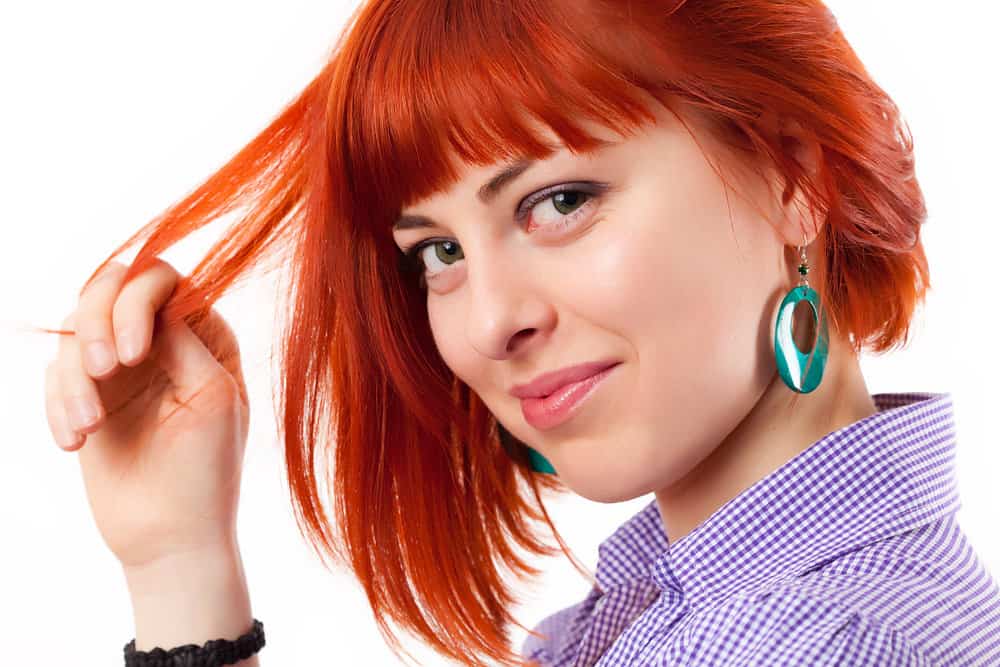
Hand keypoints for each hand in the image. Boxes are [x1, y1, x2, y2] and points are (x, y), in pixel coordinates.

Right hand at [43, 258, 250, 570]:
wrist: (171, 538)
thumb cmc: (207, 469)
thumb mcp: (212, 395)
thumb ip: (184, 339)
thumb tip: (149, 296)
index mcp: (206, 335)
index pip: (162, 280)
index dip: (136, 303)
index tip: (131, 356)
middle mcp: (163, 341)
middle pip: (110, 287)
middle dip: (95, 323)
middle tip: (101, 373)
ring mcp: (123, 368)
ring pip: (76, 331)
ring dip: (71, 378)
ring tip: (85, 426)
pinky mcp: (89, 397)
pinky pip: (54, 374)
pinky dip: (57, 404)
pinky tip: (73, 442)